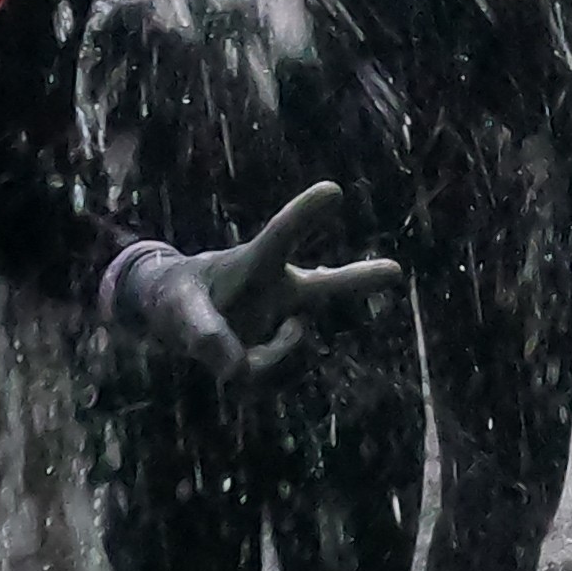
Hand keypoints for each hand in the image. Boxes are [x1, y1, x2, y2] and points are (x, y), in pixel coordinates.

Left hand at [111, 183, 405, 382]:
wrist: (177, 317)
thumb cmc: (179, 297)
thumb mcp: (178, 309)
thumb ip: (203, 335)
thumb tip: (236, 372)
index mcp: (254, 263)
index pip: (279, 237)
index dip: (304, 215)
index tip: (332, 190)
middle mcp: (281, 289)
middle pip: (325, 284)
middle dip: (359, 279)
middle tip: (395, 270)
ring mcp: (287, 321)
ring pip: (291, 354)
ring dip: (262, 363)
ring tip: (233, 352)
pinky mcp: (285, 354)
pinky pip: (276, 380)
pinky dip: (252, 380)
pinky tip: (240, 363)